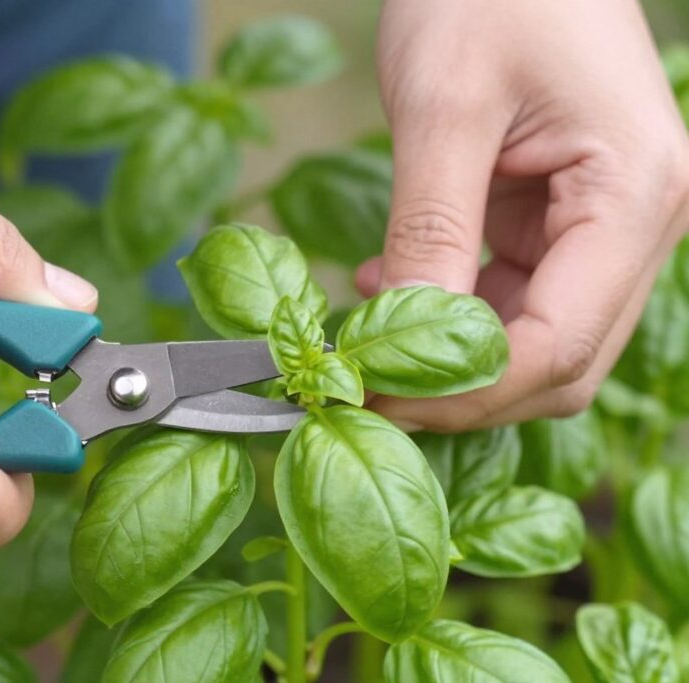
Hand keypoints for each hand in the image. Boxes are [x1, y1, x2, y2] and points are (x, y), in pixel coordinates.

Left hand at [357, 0, 688, 429]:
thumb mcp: (445, 108)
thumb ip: (430, 231)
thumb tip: (400, 341)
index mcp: (635, 195)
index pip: (557, 344)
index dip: (461, 390)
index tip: (373, 395)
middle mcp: (639, 221)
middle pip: (558, 359)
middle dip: (459, 388)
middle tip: (364, 386)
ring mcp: (603, 222)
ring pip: (535, 337)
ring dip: (449, 354)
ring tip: (365, 338)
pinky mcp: (561, 215)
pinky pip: (512, 293)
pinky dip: (450, 309)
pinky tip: (386, 287)